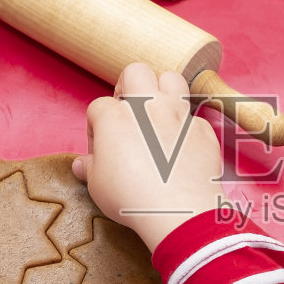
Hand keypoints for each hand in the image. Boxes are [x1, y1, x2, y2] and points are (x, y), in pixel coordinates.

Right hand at [72, 63, 225, 251]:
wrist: (178, 212)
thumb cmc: (132, 198)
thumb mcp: (98, 186)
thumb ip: (90, 167)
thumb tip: (82, 164)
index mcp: (115, 116)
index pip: (98, 107)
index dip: (96, 128)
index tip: (101, 151)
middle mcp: (147, 107)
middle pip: (136, 72)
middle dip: (129, 86)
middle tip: (128, 111)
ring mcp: (178, 115)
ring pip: (173, 79)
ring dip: (164, 91)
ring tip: (157, 114)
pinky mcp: (201, 130)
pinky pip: (194, 118)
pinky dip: (187, 129)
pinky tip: (182, 148)